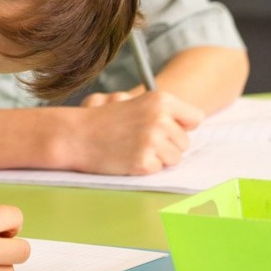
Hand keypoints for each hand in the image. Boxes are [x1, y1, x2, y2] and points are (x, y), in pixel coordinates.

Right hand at [65, 89, 204, 174]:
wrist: (75, 135)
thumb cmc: (105, 121)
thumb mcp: (137, 104)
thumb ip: (164, 113)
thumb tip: (190, 128)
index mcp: (162, 100)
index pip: (196, 118)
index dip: (182, 127)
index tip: (168, 130)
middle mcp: (161, 119)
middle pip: (185, 143)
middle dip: (167, 146)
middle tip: (140, 141)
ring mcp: (153, 141)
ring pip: (174, 159)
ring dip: (158, 158)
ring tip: (134, 149)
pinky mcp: (144, 161)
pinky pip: (157, 170)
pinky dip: (144, 168)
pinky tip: (127, 158)